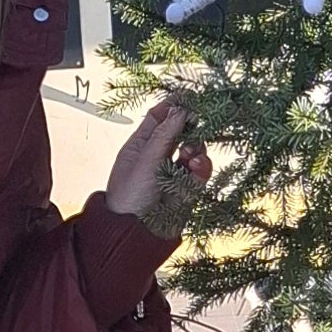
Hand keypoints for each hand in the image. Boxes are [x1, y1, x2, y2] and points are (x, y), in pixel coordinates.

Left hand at [101, 93, 209, 227]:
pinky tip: (197, 166)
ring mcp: (173, 172)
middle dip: (190, 127)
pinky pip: (201, 171)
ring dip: (196, 148)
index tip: (190, 96)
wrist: (136, 235)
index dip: (173, 105)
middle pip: (181, 131)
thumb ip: (165, 134)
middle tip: (197, 121)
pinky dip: (202, 166)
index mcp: (140, 146)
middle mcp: (158, 156)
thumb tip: (180, 108)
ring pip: (195, 150)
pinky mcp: (187, 189)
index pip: (158, 117)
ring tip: (190, 155)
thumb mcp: (145, 160)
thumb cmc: (129, 197)